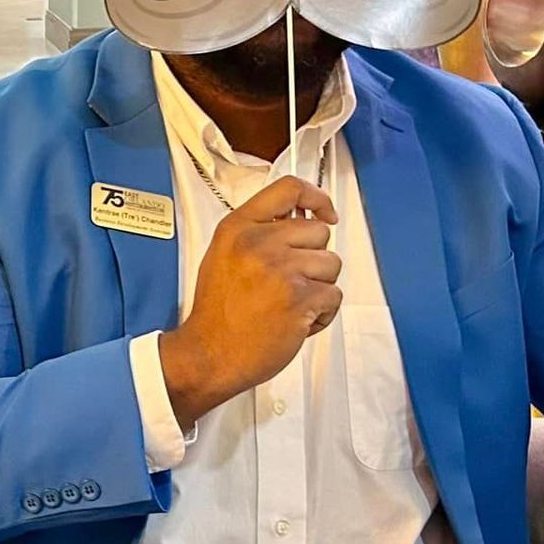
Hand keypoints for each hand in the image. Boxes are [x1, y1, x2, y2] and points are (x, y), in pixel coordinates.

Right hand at [158, 175, 340, 428]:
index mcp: (238, 228)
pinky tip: (296, 322)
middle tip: (291, 281)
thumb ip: (256, 232)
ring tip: (290, 303)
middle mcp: (258, 243)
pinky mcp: (300, 298)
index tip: (325, 213)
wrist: (209, 355)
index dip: (316, 198)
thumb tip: (298, 218)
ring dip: (319, 286)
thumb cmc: (217, 313)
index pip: (288, 189)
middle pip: (318, 231)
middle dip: (313, 257)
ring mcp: (281, 269)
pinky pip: (333, 295)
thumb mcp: (222, 256)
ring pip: (331, 263)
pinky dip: (322, 313)